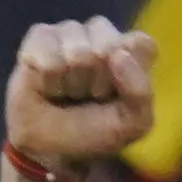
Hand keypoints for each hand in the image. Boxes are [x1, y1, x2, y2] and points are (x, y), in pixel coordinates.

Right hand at [6, 16, 156, 171]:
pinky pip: (47, 50)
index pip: (140, 44)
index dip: (128, 75)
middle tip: (87, 96)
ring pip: (77, 50)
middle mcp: (103, 35)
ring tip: (66, 92)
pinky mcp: (41, 35)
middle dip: (96, 81)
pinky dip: (48, 78)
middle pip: (108, 46)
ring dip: (71, 82)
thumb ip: (140, 91)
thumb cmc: (93, 132)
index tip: (115, 96)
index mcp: (132, 51)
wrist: (48, 149)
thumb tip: (117, 54)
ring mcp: (71, 32)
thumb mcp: (132, 124)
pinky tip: (46, 84)